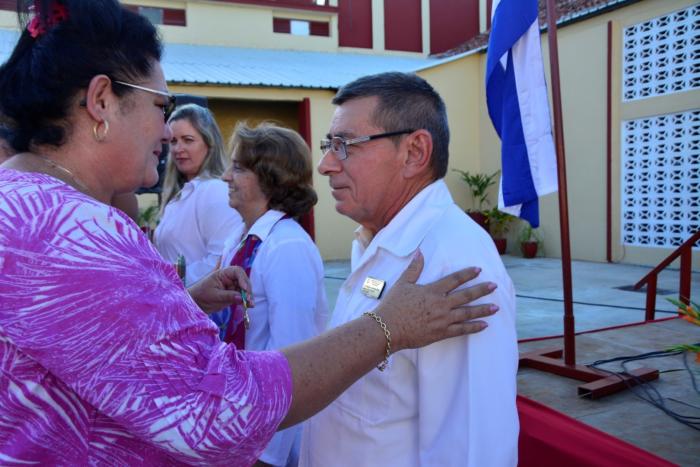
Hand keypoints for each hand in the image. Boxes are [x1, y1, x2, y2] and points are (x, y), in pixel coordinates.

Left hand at [187, 266, 253, 312]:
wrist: (196, 304)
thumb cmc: (201, 295)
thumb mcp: (214, 295)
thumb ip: (228, 296)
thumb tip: (241, 298)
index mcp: (223, 274)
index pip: (237, 271)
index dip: (243, 279)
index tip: (245, 288)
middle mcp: (230, 279)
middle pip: (243, 280)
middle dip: (247, 289)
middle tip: (249, 299)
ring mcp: (232, 287)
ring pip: (245, 289)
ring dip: (249, 296)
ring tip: (250, 304)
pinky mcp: (233, 295)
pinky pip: (242, 297)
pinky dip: (246, 301)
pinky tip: (250, 306)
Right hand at [376, 251, 496, 350]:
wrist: (388, 328)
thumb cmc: (394, 306)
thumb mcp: (403, 284)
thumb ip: (414, 268)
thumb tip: (420, 252)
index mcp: (432, 290)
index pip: (454, 279)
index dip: (468, 274)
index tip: (479, 270)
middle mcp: (441, 304)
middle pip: (466, 295)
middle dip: (482, 290)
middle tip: (494, 286)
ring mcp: (443, 319)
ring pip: (467, 313)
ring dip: (483, 310)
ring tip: (496, 307)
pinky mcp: (441, 333)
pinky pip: (461, 330)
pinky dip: (473, 327)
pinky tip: (484, 325)